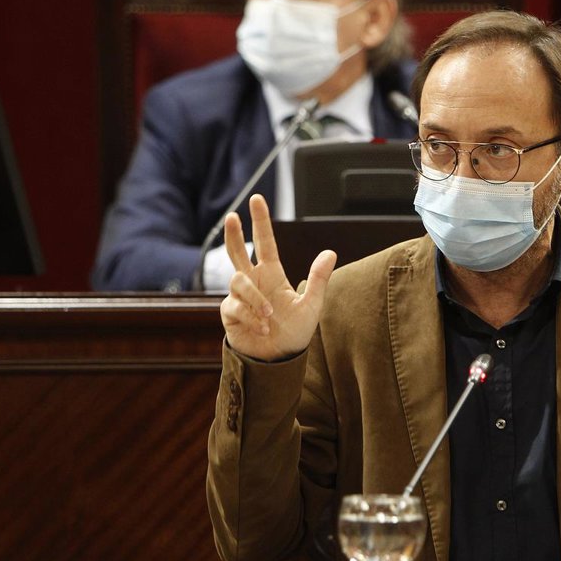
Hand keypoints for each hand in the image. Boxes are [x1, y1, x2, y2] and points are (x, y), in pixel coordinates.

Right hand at [219, 194, 336, 360]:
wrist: (279, 360)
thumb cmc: (295, 332)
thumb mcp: (312, 305)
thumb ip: (318, 279)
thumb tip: (331, 252)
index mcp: (272, 274)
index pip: (265, 243)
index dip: (260, 221)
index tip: (257, 199)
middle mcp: (254, 281)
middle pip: (237, 251)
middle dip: (233, 234)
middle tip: (231, 216)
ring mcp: (239, 296)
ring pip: (237, 281)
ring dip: (255, 299)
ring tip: (270, 316)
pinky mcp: (229, 313)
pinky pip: (235, 306)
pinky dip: (251, 317)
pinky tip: (263, 328)